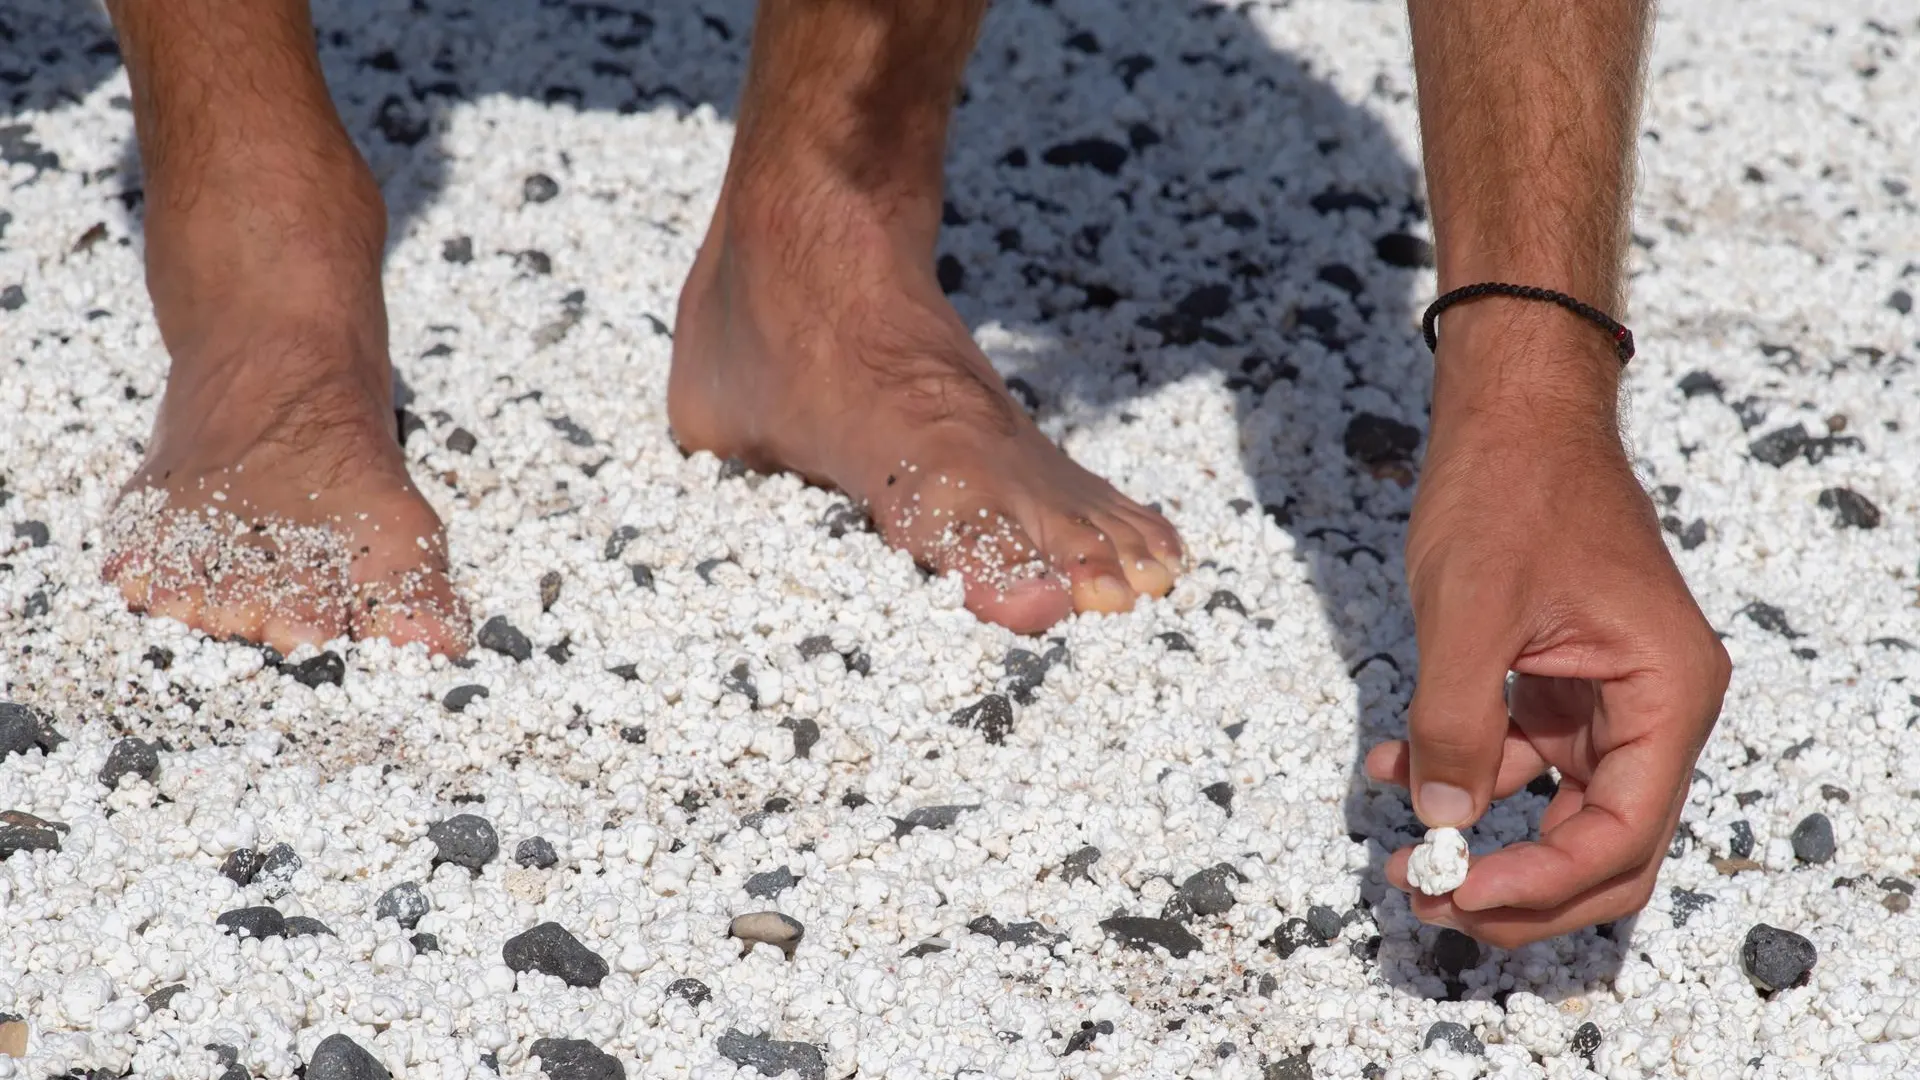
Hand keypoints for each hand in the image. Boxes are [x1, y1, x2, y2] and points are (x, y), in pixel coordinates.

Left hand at [1365, 308, 1731, 947]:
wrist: (1509, 406)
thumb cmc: (1509, 485)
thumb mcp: (1471, 610)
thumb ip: (1457, 722)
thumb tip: (1442, 824)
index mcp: (1666, 693)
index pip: (1620, 835)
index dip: (1539, 885)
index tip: (1455, 894)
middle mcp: (1652, 708)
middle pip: (1602, 847)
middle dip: (1517, 889)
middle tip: (1427, 902)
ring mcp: (1606, 700)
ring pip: (1556, 814)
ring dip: (1480, 841)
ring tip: (1398, 858)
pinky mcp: (1557, 685)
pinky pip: (1516, 760)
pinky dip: (1459, 773)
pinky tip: (1390, 768)